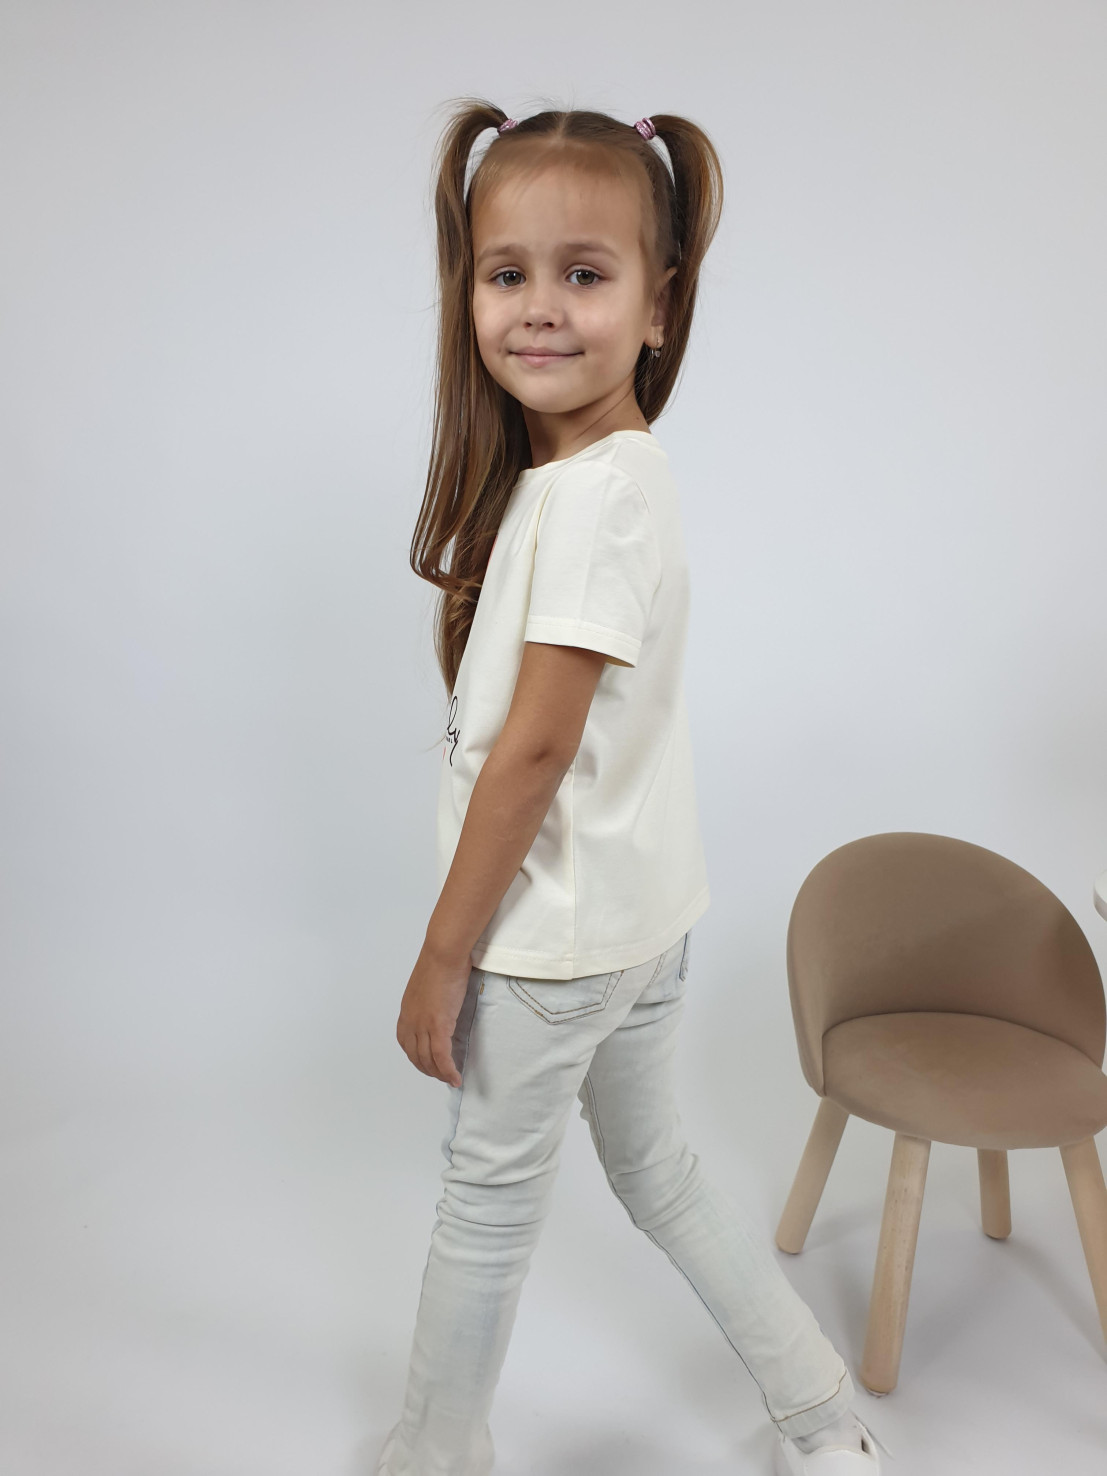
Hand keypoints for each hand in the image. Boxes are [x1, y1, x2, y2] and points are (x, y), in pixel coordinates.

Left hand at [396, 939, 473, 1086]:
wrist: (443, 954)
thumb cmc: (439, 962)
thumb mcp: (427, 986)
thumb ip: (429, 1001)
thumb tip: (440, 1007)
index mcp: (406, 1011)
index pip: (406, 1043)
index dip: (417, 1057)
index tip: (428, 1063)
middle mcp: (410, 1021)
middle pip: (416, 1055)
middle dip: (428, 1069)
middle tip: (441, 1076)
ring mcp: (422, 1024)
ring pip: (428, 1059)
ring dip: (439, 1073)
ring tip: (449, 1079)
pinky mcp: (437, 1025)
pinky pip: (441, 1055)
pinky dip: (447, 1070)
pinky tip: (455, 1078)